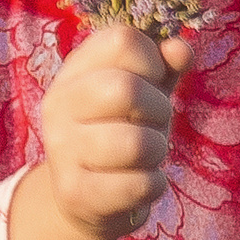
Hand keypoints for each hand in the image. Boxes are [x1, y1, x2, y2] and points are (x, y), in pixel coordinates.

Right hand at [9, 21, 195, 239]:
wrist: (86, 199)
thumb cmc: (122, 131)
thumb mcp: (146, 91)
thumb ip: (165, 65)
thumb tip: (180, 49)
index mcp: (76, 70)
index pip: (122, 40)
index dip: (153, 59)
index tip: (153, 81)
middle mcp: (59, 104)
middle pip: (126, 89)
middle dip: (159, 109)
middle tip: (155, 124)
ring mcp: (62, 150)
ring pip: (136, 144)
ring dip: (157, 152)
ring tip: (145, 156)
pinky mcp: (74, 193)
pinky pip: (139, 184)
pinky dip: (154, 185)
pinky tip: (139, 183)